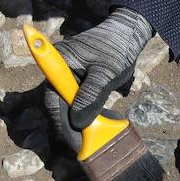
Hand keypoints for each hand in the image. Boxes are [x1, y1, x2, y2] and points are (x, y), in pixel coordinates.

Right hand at [42, 8, 154, 154]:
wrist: (127, 33)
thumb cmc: (116, 48)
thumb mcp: (106, 73)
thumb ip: (91, 96)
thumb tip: (78, 123)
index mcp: (60, 62)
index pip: (51, 98)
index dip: (60, 123)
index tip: (73, 142)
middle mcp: (58, 69)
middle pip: (56, 104)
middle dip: (68, 126)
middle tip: (82, 146)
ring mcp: (67, 75)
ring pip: (65, 105)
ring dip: (75, 122)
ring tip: (89, 140)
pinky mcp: (76, 81)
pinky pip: (74, 101)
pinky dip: (82, 114)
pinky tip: (93, 126)